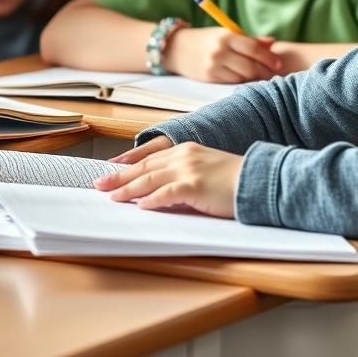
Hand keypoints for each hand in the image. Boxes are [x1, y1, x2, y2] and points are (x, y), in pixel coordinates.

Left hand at [94, 141, 241, 216]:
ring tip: (111, 196)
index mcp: (185, 150)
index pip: (149, 159)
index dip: (128, 167)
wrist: (258, 179)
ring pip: (149, 180)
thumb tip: (161, 192)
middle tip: (99, 184)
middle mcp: (183, 156)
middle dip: (119, 176)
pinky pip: (166, 193)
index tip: (110, 173)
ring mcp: (188, 169)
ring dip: (127, 189)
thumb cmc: (235, 180)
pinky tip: (139, 206)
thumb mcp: (205, 170)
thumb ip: (184, 176)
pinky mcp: (195, 185)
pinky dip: (151, 200)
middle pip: (143, 167)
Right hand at [167, 27, 281, 82]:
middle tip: (273, 73)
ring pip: (243, 76)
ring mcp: (213, 65)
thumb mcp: (225, 34)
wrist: (176, 48)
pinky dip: (241, 81)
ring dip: (254, 77)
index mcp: (226, 36)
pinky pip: (232, 82)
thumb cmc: (206, 40)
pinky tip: (245, 78)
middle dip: (265, 71)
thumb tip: (273, 43)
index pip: (253, 48)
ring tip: (260, 76)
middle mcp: (219, 51)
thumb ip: (249, 39)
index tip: (278, 63)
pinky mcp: (209, 77)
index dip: (269, 57)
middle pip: (250, 65)